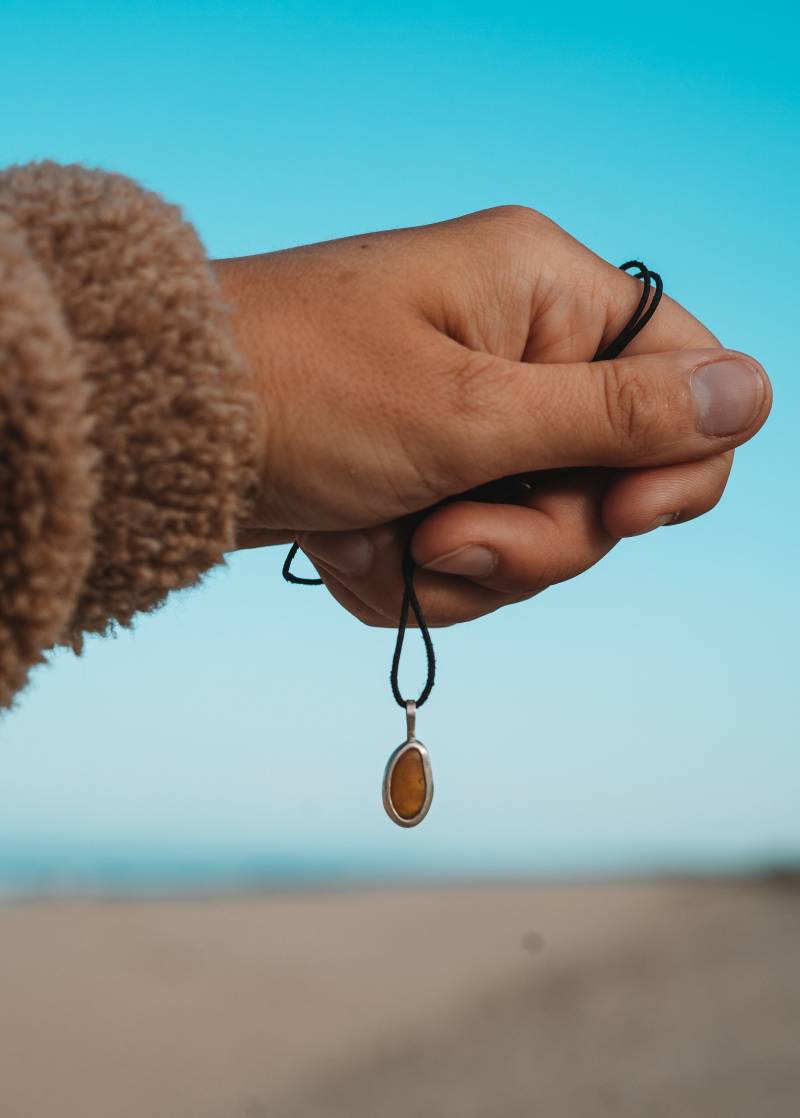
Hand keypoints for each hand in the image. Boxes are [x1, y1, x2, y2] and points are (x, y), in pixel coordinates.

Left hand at [214, 206, 770, 625]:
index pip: (683, 380)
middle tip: (446, 532)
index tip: (621, 518)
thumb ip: (619, 415)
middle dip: (529, 538)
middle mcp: (517, 351)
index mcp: (544, 296)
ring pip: (534, 537)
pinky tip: (350, 548)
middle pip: (607, 484)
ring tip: (379, 540)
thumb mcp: (472, 413)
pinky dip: (410, 577)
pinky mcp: (424, 475)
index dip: (674, 467)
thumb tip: (751, 393)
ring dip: (459, 567)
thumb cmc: (301, 393)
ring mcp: (468, 420)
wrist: (163, 433)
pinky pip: (464, 558)